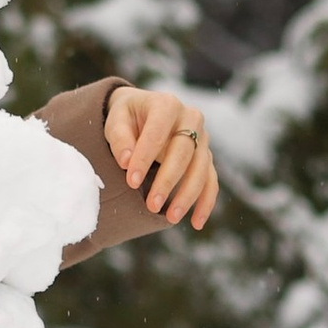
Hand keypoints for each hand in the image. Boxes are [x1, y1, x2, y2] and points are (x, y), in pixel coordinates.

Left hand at [104, 85, 219, 232]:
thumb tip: (127, 161)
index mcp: (166, 105)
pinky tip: (196, 223)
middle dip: (168, 180)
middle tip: (151, 205)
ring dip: (187, 195)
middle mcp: (190, 118)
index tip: (131, 181)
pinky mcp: (206, 157)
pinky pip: (211, 181)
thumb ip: (119, 137)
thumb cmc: (127, 118)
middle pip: (184, 152)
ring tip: (171, 218)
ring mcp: (202, 139)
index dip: (146, 157)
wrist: (142, 112)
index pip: (158, 131)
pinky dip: (206, 202)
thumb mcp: (115, 120)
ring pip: (202, 169)